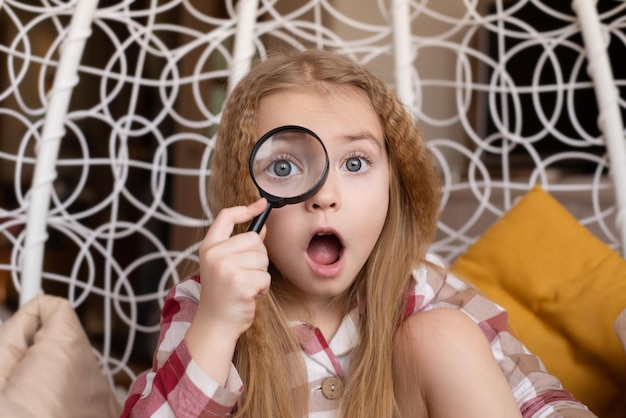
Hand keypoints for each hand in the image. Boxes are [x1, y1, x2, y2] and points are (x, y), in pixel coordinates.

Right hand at [197, 198, 269, 338]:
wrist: (215, 324)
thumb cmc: (223, 295)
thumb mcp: (224, 265)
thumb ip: (240, 246)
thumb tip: (261, 228)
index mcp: (209, 247)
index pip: (226, 217)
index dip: (246, 209)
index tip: (261, 204)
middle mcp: (214, 255)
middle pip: (254, 239)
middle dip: (258, 257)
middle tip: (245, 274)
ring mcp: (226, 268)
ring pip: (262, 258)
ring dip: (261, 274)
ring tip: (246, 286)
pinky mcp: (240, 283)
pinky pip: (265, 277)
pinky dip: (262, 288)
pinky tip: (249, 296)